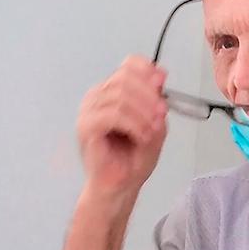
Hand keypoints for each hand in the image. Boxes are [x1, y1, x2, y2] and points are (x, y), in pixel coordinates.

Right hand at [77, 56, 168, 196]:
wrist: (121, 184)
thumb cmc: (134, 157)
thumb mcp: (155, 124)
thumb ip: (156, 99)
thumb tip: (160, 74)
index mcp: (113, 91)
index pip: (128, 65)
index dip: (147, 70)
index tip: (162, 84)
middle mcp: (98, 96)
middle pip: (125, 78)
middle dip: (149, 96)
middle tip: (161, 116)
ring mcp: (89, 110)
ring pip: (120, 96)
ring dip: (143, 114)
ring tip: (152, 132)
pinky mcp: (86, 127)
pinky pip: (113, 115)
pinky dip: (134, 125)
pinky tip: (142, 137)